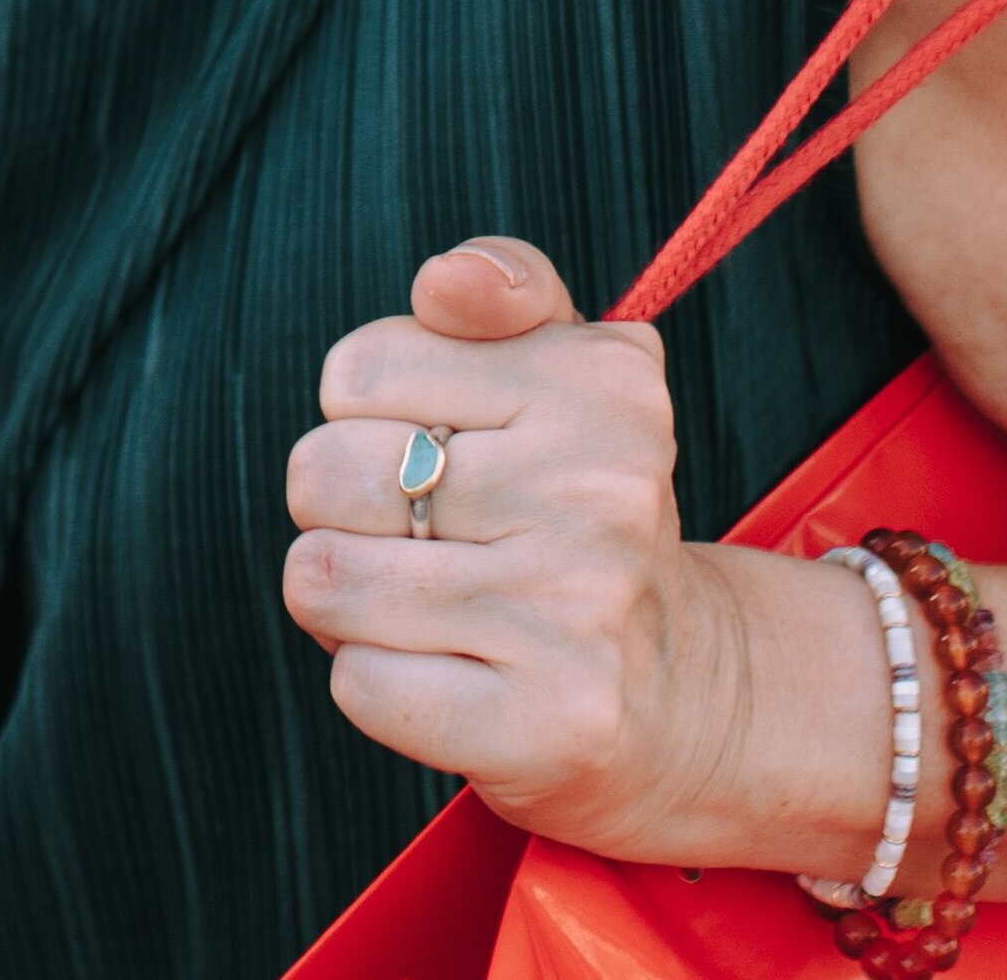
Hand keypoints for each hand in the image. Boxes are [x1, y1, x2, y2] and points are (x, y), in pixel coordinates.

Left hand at [281, 239, 860, 874]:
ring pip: (323, 580)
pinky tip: (453, 675)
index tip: (451, 453)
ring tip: (435, 609)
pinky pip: (358, 684)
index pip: (357, 370)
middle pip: (321, 474)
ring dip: (350, 606)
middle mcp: (599, 491)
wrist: (685, 692)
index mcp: (602, 383)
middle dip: (344, 514)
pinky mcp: (546, 725)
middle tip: (430, 540)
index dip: (373, 419)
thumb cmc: (583, 514)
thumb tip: (447, 280)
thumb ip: (505, 288)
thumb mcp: (570, 373)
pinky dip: (379, 685)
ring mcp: (575, 613)